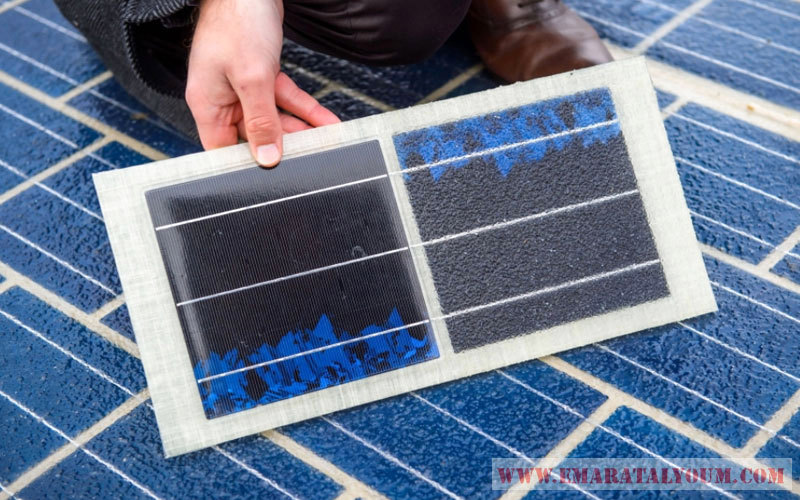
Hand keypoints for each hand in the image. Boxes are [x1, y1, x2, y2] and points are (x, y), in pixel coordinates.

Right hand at [186, 0, 339, 166]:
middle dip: (283, 147)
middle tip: (311, 159)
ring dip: (301, 128)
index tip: (273, 178)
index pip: (223, 151)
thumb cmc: (238, 22)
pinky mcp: (260, 75)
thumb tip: (267, 158)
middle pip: (253, 137)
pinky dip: (304, 108)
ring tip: (326, 141)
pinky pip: (283, 99)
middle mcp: (222, 100)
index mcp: (208, 105)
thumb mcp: (253, 78)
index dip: (247, 166)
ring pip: (274, 119)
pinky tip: (325, 120)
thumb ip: (262, 121)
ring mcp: (241, 87)